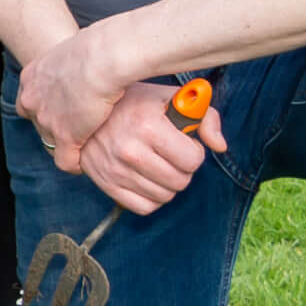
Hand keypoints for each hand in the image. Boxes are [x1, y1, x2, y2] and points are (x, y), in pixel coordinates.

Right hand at [19, 30, 221, 211]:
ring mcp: (114, 169)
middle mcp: (129, 149)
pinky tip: (146, 178)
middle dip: (182, 169)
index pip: (192, 160)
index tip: (183, 142)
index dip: (194, 152)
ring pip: (164, 196)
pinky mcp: (105, 184)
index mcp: (147, 125)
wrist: (85, 109)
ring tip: (158, 164)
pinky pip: (144, 207)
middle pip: (180, 181)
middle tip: (171, 154)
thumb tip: (219, 146)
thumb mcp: (169, 97)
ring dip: (167, 183)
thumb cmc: (134, 103)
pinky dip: (151, 197)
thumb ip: (205, 116)